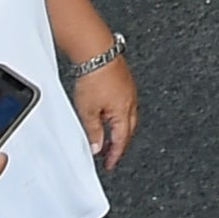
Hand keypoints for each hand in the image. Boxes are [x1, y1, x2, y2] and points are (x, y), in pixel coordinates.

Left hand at [75, 51, 139, 168]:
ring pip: (128, 117)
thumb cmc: (94, 77)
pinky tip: (108, 113)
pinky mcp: (125, 81)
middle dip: (119, 143)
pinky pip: (125, 104)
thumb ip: (93, 132)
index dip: (115, 155)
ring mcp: (129, 91)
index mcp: (124, 112)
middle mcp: (131, 102)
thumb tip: (96, 147)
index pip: (121, 140)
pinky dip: (118, 115)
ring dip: (118, 129)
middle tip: (109, 154)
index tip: (110, 164)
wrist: (98, 53)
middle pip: (128, 130)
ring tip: (106, 135)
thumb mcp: (88, 111)